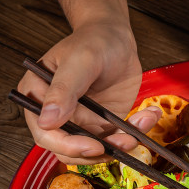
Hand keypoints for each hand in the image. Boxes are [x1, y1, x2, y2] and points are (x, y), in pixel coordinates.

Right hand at [18, 20, 158, 162]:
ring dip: (121, 144)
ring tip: (143, 121)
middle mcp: (57, 114)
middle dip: (100, 151)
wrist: (116, 38)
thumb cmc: (93, 42)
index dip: (67, 146)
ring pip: (96, 149)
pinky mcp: (103, 124)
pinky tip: (149, 116)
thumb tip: (47, 121)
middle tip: (125, 141)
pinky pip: (116, 139)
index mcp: (39, 97)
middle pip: (70, 149)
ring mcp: (81, 121)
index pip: (45, 133)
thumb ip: (63, 90)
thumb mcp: (80, 61)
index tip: (93, 146)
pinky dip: (135, 133)